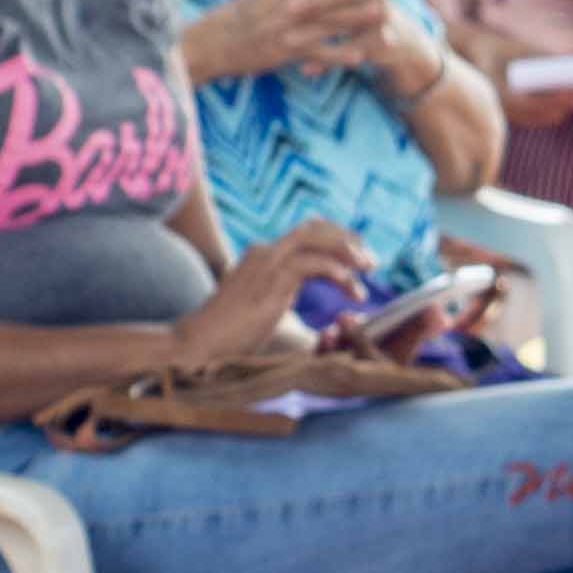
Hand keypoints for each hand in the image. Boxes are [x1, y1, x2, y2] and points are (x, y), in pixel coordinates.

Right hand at [173, 221, 375, 362]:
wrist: (202, 344)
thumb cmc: (236, 341)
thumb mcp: (277, 322)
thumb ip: (303, 317)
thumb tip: (335, 328)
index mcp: (264, 258)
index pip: (306, 233)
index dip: (336, 238)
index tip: (358, 258)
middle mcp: (265, 252)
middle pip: (314, 227)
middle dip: (347, 238)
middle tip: (370, 261)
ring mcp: (266, 261)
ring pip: (315, 238)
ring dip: (347, 251)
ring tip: (368, 269)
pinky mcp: (271, 278)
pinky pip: (313, 263)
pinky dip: (337, 273)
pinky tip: (352, 290)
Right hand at [181, 0, 393, 85]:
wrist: (211, 43)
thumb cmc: (235, 16)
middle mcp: (283, 2)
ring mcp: (286, 27)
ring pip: (326, 19)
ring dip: (355, 15)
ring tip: (381, 9)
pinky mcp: (286, 52)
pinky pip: (318, 54)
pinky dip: (340, 55)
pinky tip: (361, 56)